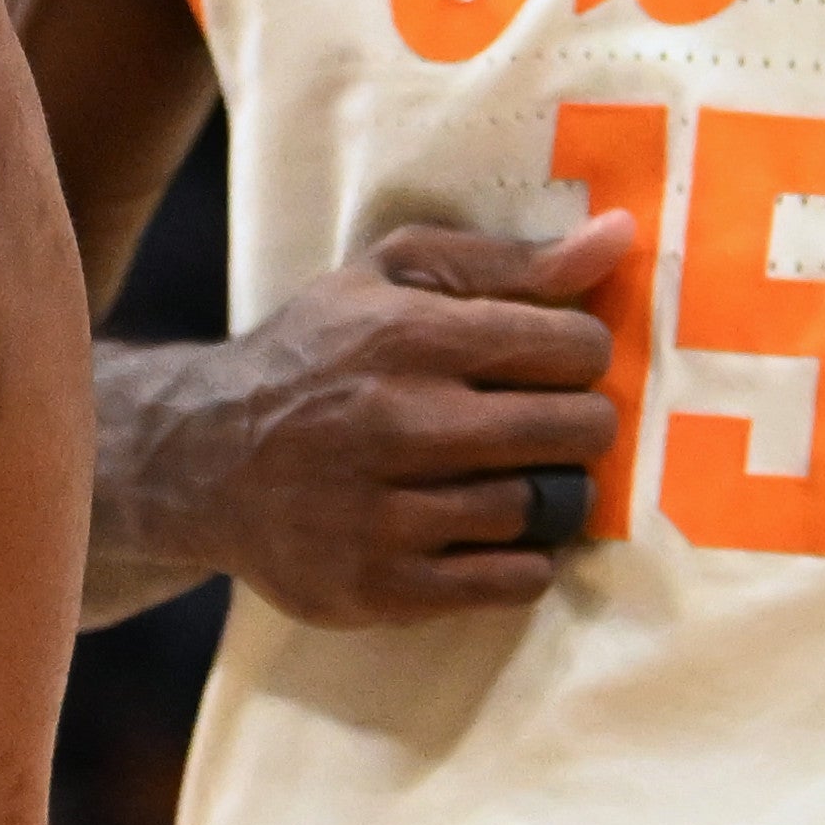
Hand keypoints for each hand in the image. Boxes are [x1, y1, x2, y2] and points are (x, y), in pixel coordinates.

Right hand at [115, 221, 628, 628]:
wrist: (203, 456)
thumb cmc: (316, 353)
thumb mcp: (391, 277)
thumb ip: (509, 261)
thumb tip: (621, 238)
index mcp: (407, 335)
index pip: (569, 345)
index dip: (582, 352)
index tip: (556, 362)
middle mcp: (397, 423)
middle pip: (570, 431)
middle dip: (583, 424)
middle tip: (555, 423)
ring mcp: (386, 514)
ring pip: (540, 508)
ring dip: (551, 494)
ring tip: (520, 474)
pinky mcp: (380, 587)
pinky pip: (510, 581)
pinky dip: (526, 560)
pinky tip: (499, 533)